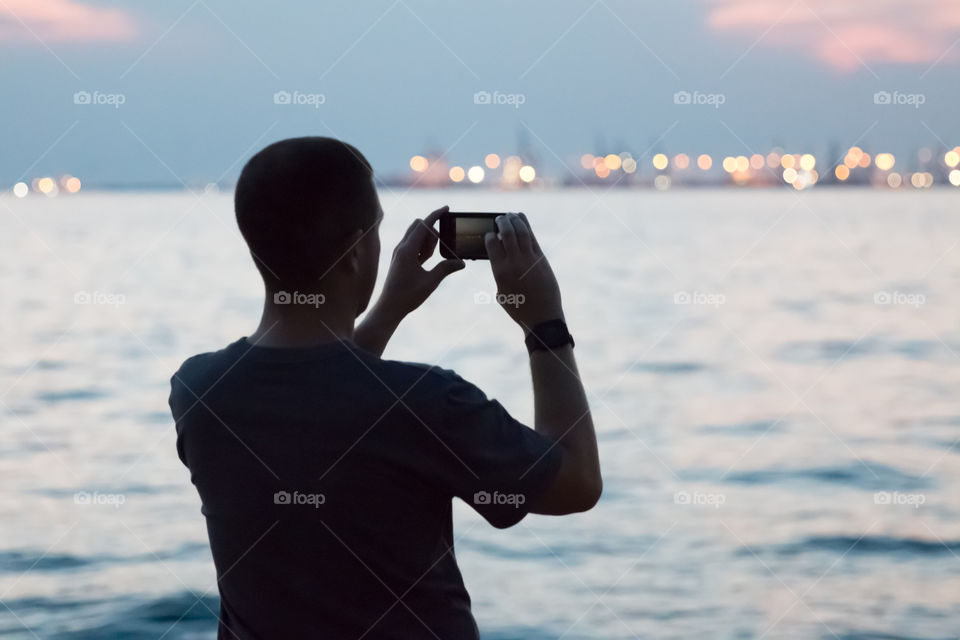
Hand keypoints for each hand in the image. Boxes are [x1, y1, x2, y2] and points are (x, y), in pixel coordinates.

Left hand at [376, 205, 464, 320]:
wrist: (389, 308)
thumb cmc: (407, 296)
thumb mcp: (431, 282)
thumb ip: (446, 268)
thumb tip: (462, 262)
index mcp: (407, 250)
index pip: (424, 225)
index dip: (436, 215)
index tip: (447, 208)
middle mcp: (401, 248)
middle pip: (418, 226)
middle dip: (432, 231)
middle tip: (440, 246)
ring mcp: (399, 253)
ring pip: (416, 236)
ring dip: (427, 241)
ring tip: (431, 258)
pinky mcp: (399, 259)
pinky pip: (413, 245)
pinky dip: (422, 248)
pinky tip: (427, 259)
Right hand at [484, 213, 563, 330]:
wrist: (542, 317)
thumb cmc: (519, 308)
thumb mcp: (502, 293)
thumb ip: (499, 273)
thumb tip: (499, 257)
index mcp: (500, 272)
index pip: (491, 243)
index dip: (489, 235)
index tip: (489, 233)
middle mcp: (515, 262)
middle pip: (507, 232)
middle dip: (501, 221)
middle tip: (499, 218)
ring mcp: (530, 259)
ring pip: (522, 231)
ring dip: (514, 220)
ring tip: (510, 215)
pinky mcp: (541, 259)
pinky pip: (532, 237)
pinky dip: (526, 226)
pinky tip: (521, 220)